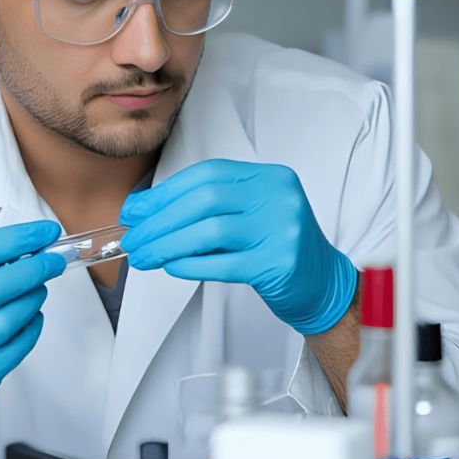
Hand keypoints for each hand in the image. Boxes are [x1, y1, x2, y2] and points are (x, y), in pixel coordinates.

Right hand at [0, 221, 64, 444]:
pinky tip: (31, 317)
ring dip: (34, 297)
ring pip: (10, 317)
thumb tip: (28, 247)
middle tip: (54, 260)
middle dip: (34, 269)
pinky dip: (32, 325)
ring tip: (38, 289)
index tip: (45, 231)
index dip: (15, 238)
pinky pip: (18, 345)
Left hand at [119, 160, 356, 335]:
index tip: (136, 209)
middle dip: (160, 220)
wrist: (323, 284)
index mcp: (269, 177)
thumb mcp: (248, 215)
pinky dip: (191, 265)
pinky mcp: (279, 264)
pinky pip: (223, 263)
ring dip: (168, 244)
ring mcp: (281, 229)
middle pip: (205, 200)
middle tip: (134, 238)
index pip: (207, 175)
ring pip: (210, 231)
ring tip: (145, 257)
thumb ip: (207, 207)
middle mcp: (278, 197)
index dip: (165, 192)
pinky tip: (172, 267)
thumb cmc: (277, 247)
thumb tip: (145, 211)